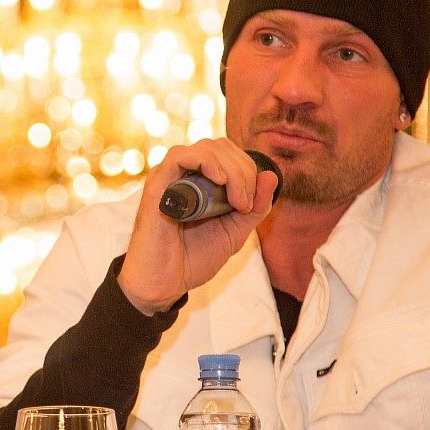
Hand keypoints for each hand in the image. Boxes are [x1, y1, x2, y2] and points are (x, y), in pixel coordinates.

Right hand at [118, 139, 278, 314]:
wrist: (166, 283)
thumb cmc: (195, 257)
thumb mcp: (236, 231)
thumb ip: (255, 207)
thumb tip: (271, 176)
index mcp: (202, 181)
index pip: (230, 153)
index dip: (248, 170)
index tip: (250, 204)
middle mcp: (186, 174)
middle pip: (221, 146)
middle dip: (243, 170)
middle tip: (244, 204)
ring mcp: (171, 176)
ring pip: (206, 147)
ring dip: (231, 169)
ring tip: (235, 200)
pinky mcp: (158, 184)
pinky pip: (180, 155)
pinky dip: (206, 161)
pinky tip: (219, 180)